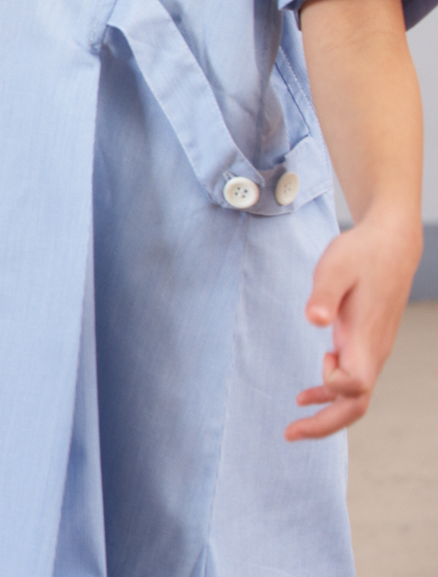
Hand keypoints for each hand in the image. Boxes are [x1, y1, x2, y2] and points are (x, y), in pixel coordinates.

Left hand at [286, 207, 421, 439]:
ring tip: (294, 425)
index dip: (334, 386)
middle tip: (289, 434)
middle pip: (356, 405)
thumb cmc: (361, 254)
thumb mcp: (336, 267)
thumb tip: (314, 319)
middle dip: (325, 425)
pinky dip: (330, 393)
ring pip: (355, 397)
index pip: (356, 384)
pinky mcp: (366, 344)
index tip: (318, 367)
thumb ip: (324, 295)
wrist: (390, 245)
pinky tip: (307, 394)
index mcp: (366, 338)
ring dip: (326, 413)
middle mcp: (373, 351)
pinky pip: (353, 381)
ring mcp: (372, 350)